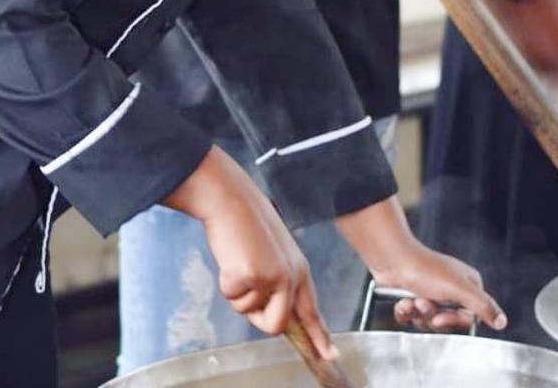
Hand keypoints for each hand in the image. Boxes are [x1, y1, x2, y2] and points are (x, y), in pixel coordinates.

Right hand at [164, 147, 336, 360]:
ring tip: (239, 263)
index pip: (312, 310)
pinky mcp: (254, 276)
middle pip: (277, 325)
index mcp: (299, 269)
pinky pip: (235, 299)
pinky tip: (232, 258)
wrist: (231, 200)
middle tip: (246, 285)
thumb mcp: (273, 253)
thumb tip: (274, 313)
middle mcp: (291, 276)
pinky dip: (228, 284)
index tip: (329, 356)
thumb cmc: (247, 223)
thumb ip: (278, 280)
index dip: (320, 337)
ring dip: (239, 295)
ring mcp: (274, 277)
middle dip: (257, 317)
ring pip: (251, 313)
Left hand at [381, 244, 507, 333]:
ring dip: (417, 312)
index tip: (439, 318)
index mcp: (467, 284)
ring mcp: (432, 291)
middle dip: (431, 315)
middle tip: (421, 302)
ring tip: (409, 299)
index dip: (453, 321)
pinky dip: (405, 312)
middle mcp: (452, 288)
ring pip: (428, 320)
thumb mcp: (458, 288)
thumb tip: (503, 322)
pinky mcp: (414, 295)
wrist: (392, 258)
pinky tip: (401, 302)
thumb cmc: (425, 269)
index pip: (469, 318)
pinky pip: (412, 317)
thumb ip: (482, 305)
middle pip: (448, 320)